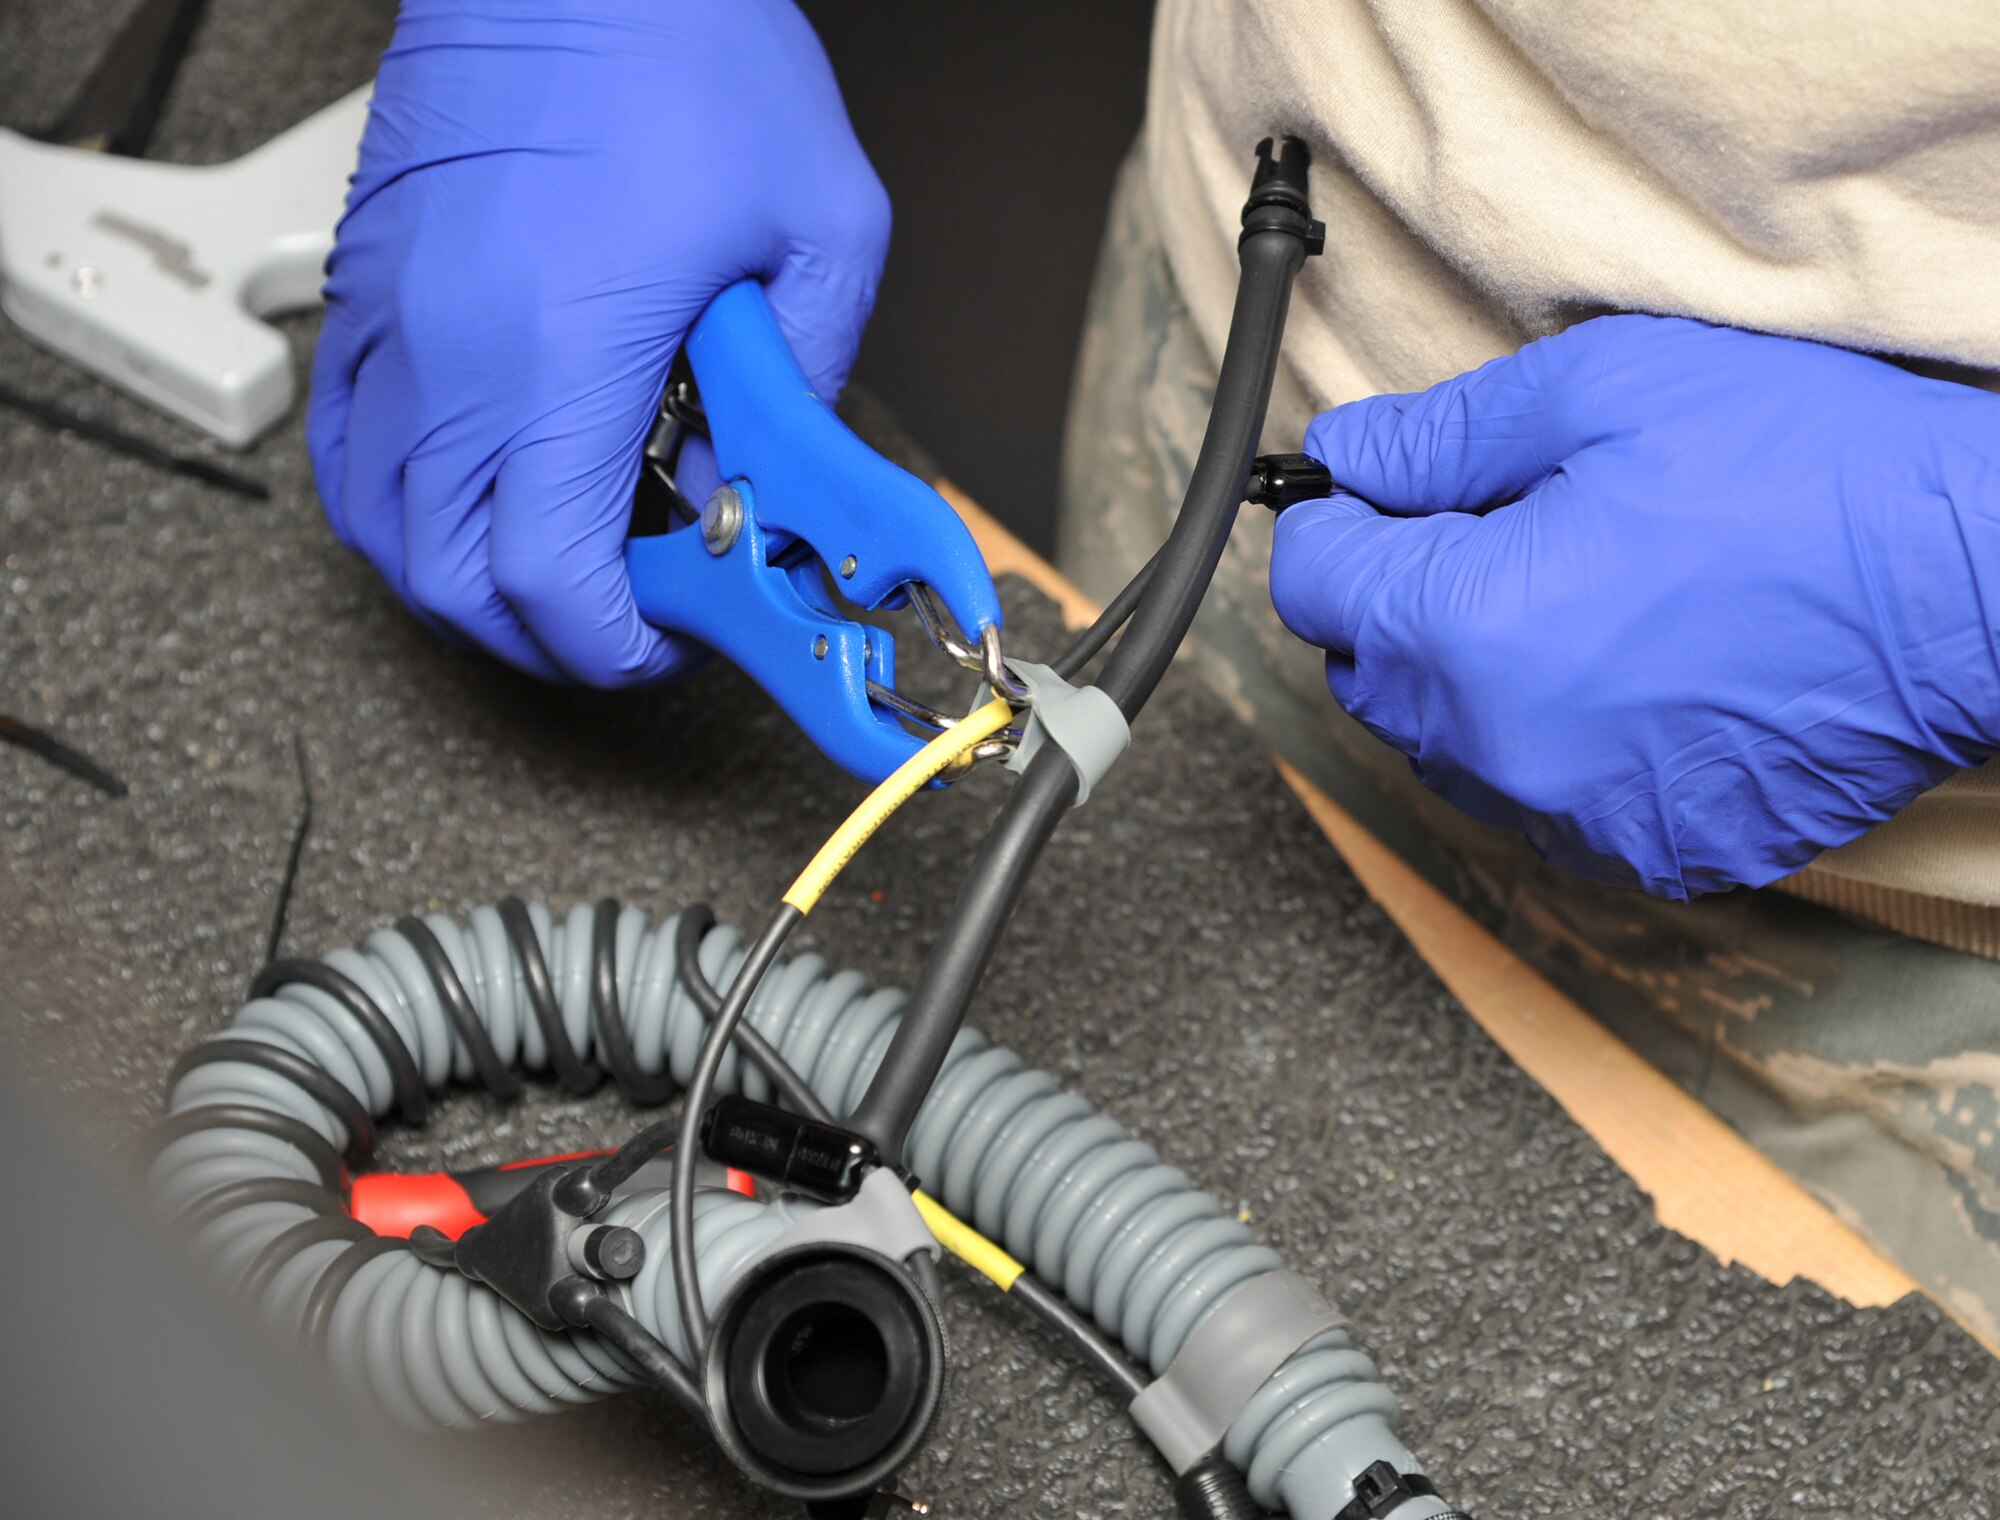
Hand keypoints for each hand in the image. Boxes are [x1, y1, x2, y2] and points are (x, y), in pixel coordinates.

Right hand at [308, 0, 889, 684]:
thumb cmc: (680, 46)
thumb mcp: (822, 222)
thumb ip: (811, 372)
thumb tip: (787, 463)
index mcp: (562, 351)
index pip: (548, 578)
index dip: (609, 647)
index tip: (664, 639)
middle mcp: (454, 351)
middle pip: (450, 582)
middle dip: (543, 639)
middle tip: (620, 623)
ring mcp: (392, 320)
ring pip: (380, 529)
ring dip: (463, 585)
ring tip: (549, 575)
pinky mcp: (364, 286)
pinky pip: (341, 442)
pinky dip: (394, 504)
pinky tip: (463, 498)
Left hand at [1268, 315, 1999, 897]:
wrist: (1984, 587)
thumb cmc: (1805, 474)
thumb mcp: (1603, 394)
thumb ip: (1442, 437)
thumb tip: (1345, 455)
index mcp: (1464, 630)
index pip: (1314, 585)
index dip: (1339, 520)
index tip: (1378, 490)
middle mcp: (1497, 747)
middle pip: (1367, 673)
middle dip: (1396, 599)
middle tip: (1488, 529)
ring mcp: (1573, 815)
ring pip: (1446, 746)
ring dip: (1467, 675)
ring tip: (1572, 595)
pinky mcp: (1646, 854)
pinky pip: (1543, 796)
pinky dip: (1553, 738)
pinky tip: (1632, 668)